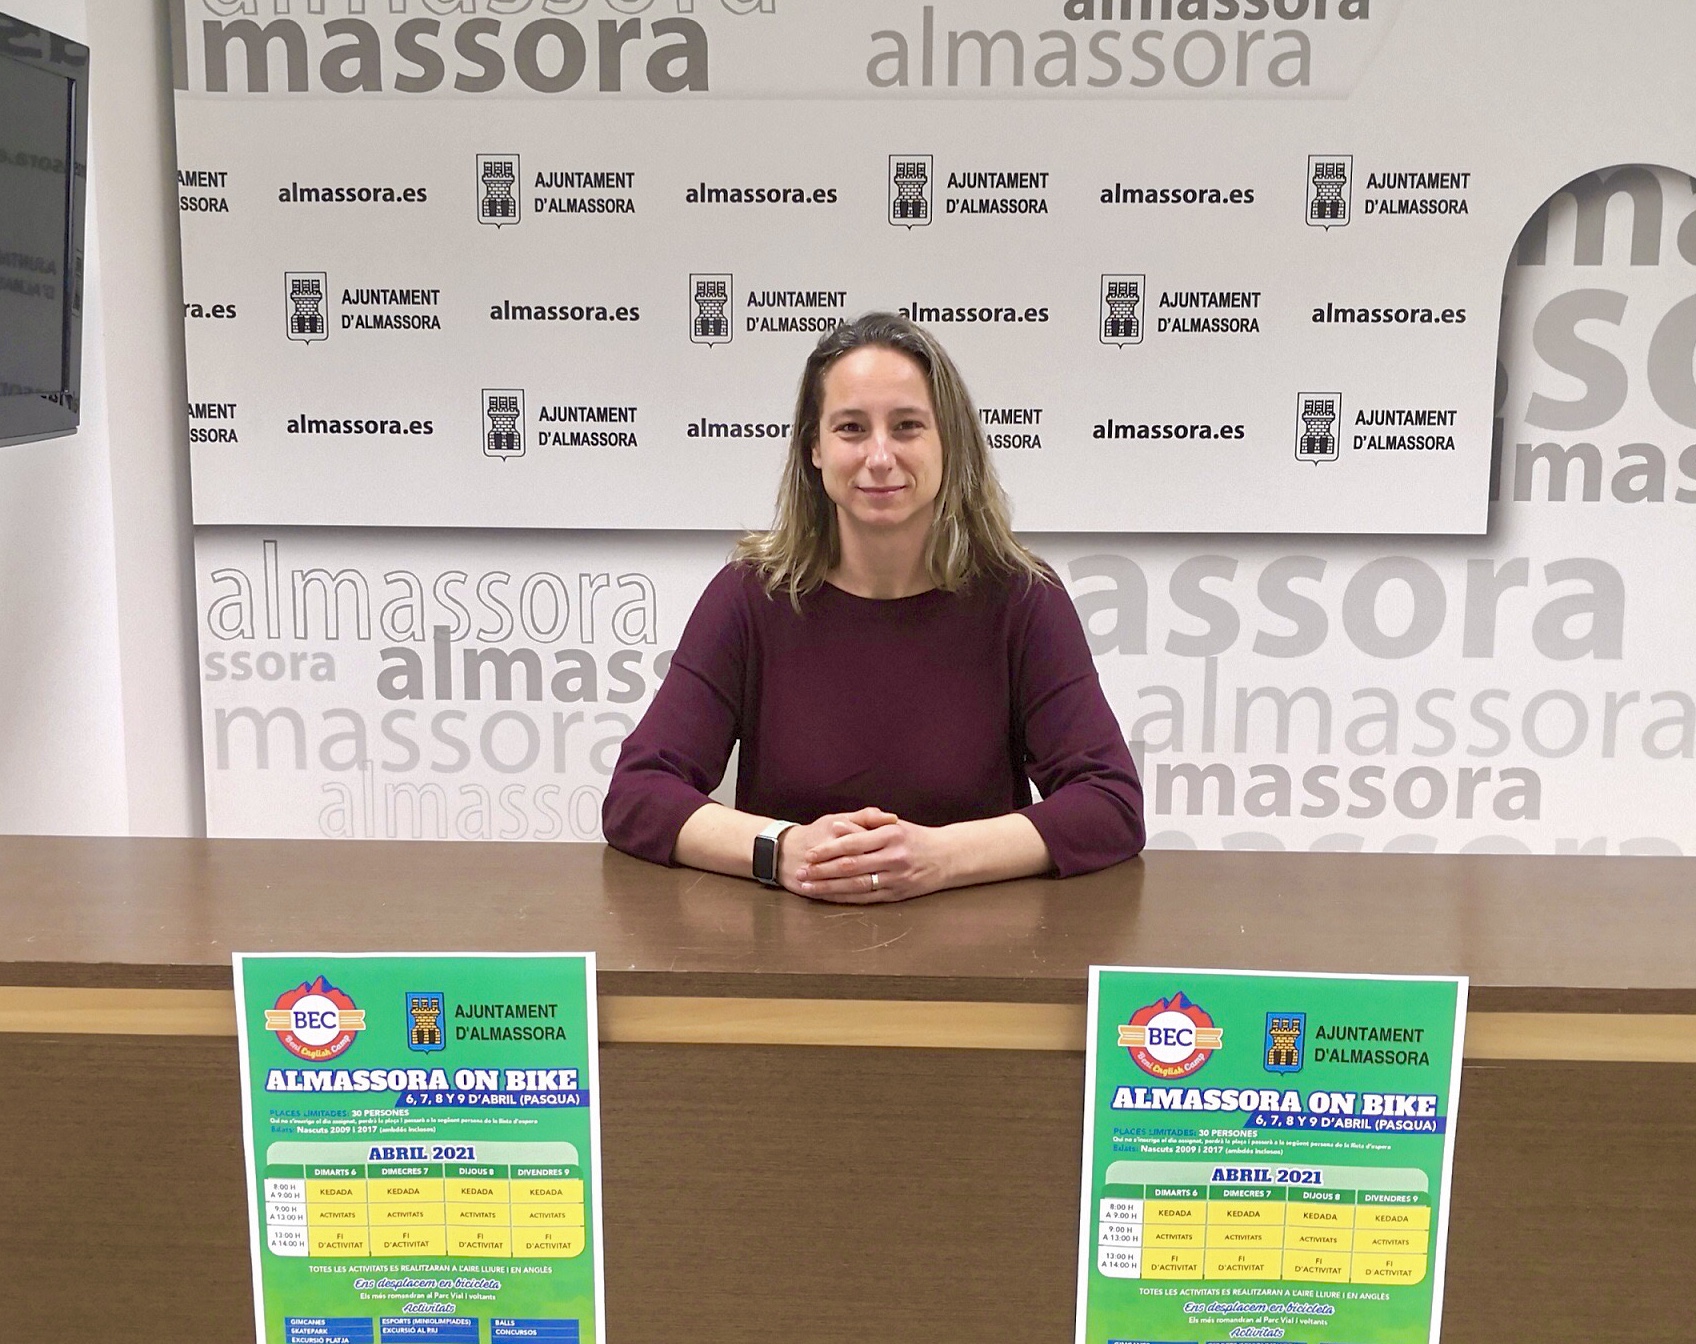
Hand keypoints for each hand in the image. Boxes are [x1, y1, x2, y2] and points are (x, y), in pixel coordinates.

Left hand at [790, 809, 953, 902]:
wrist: (948, 857)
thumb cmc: (916, 838)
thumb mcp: (893, 825)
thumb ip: (864, 826)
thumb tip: (836, 827)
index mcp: (891, 836)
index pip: (853, 844)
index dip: (828, 850)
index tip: (809, 854)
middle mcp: (894, 858)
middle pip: (851, 867)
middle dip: (822, 871)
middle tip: (801, 873)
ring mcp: (896, 879)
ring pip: (856, 886)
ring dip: (829, 888)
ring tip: (808, 887)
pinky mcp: (897, 895)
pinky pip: (867, 898)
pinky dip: (845, 898)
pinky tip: (829, 897)